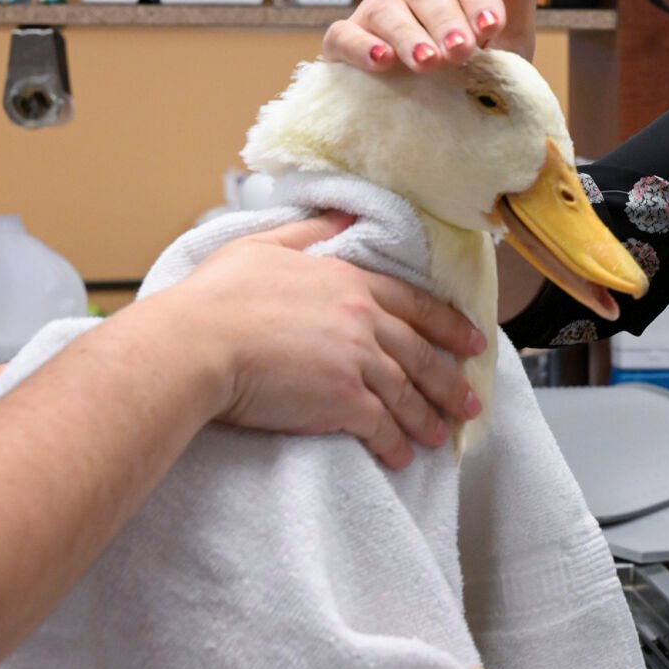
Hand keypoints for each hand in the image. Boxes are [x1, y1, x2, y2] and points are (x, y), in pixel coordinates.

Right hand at [137, 213, 487, 469]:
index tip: (472, 343)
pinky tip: (403, 457)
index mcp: (350, 282)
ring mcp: (357, 361)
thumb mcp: (265, 245)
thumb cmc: (217, 297)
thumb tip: (344, 211)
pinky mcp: (343, 401)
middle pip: (421, 355)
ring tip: (441, 437)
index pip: (416, 305)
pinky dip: (396, 443)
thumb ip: (310, 229)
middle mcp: (363, 320)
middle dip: (450, 383)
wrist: (196, 343)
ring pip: (407, 394)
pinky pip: (382, 426)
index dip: (449, 326)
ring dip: (428, 419)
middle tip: (470, 402)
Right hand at [322, 0, 544, 69]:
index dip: (480, 0)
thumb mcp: (509, 39)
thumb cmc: (480, 73)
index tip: (491, 28)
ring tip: (427, 63)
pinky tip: (381, 60)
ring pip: (386, 10)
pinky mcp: (348, 42)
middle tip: (460, 53)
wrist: (449, 122)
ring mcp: (378, 14)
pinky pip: (344, 35)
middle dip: (446, 22)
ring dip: (407, 35)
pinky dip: (360, 45)